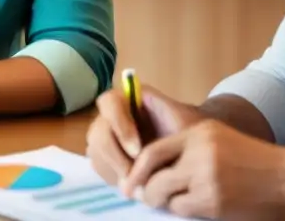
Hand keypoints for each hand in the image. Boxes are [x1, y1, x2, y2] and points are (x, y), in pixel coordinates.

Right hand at [87, 85, 201, 184]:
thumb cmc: (187, 130)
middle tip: (134, 176)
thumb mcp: (183, 121)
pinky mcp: (105, 155)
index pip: (109, 103)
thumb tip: (144, 112)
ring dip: (114, 170)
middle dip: (115, 156)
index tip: (138, 152)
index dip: (119, 126)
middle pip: (98, 131)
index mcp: (129, 98)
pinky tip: (133, 185)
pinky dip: (114, 177)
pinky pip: (99, 165)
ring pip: (96, 150)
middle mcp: (112, 114)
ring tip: (137, 185)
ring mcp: (105, 135)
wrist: (189, 149)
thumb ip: (166, 117)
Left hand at [122, 119, 284, 219]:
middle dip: (142, 188)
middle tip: (138, 196)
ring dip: (159, 201)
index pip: (153, 151)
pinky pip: (181, 209)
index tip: (129, 179)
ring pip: (164, 193)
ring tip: (160, 203)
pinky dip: (177, 210)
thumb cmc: (252, 161)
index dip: (137, 168)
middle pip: (152, 173)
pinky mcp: (214, 202)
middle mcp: (199, 153)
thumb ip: (187, 145)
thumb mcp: (218, 138)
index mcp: (198, 134)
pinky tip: (183, 208)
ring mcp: (206, 178)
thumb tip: (150, 162)